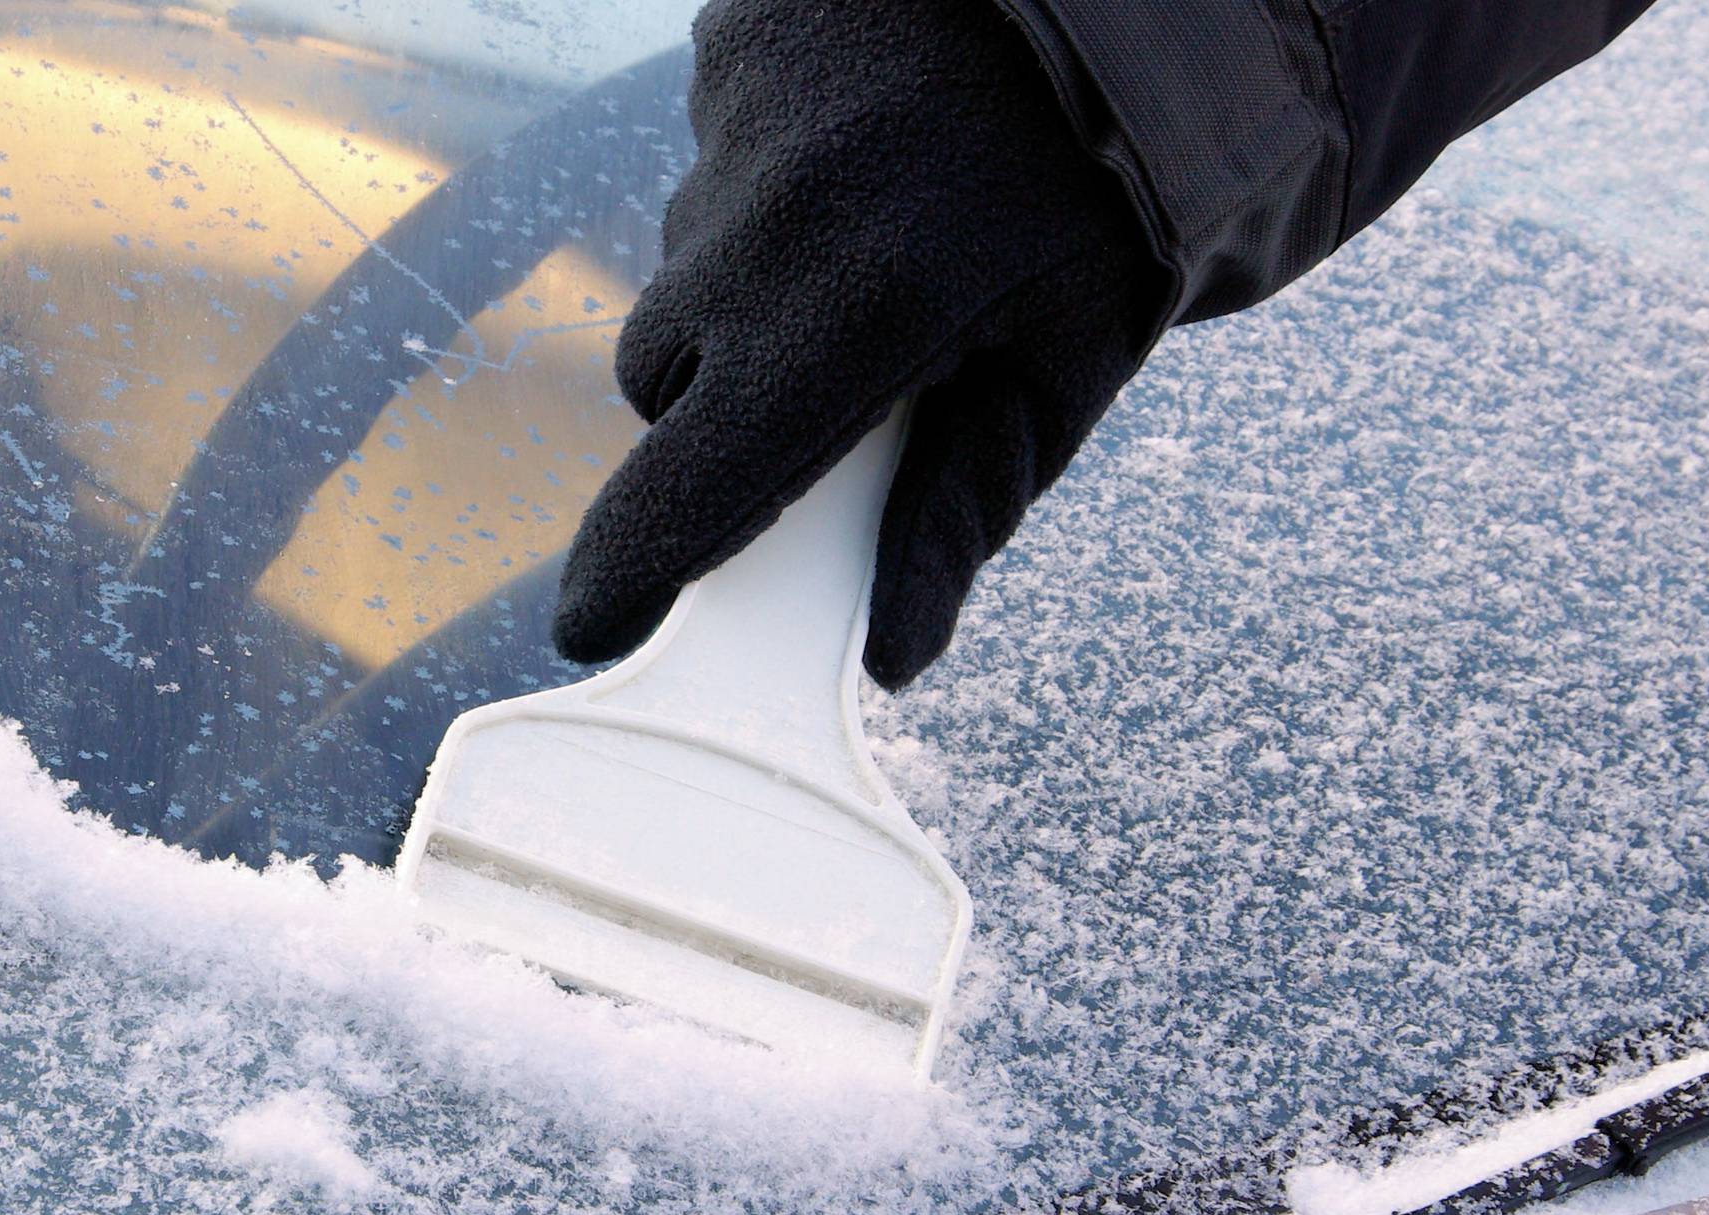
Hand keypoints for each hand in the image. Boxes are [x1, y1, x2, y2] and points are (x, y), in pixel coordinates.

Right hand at [552, 0, 1168, 688]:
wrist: (1115, 0)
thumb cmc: (1102, 195)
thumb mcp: (1062, 370)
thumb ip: (961, 515)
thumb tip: (890, 655)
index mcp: (854, 317)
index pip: (691, 486)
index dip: (629, 574)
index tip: (594, 630)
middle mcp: (763, 227)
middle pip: (664, 386)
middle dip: (719, 415)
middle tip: (829, 393)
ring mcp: (731, 128)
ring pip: (685, 273)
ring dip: (745, 297)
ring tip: (870, 251)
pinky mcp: (727, 56)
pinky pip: (707, 167)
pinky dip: (763, 192)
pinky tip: (855, 166)